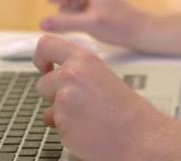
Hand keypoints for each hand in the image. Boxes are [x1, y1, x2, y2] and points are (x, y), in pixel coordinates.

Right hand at [30, 0, 145, 45]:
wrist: (139, 31)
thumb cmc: (120, 25)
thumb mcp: (90, 24)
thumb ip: (64, 23)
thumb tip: (41, 23)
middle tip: (68, 11)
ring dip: (64, 9)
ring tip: (80, 20)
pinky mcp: (91, 4)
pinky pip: (72, 6)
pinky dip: (71, 15)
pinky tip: (84, 24)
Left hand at [33, 35, 171, 160]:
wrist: (140, 136)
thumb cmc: (126, 109)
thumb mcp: (102, 76)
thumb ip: (77, 72)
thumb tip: (53, 78)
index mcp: (83, 59)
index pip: (45, 45)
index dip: (40, 57)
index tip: (44, 67)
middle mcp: (71, 76)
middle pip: (42, 84)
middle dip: (53, 95)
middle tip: (77, 102)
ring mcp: (64, 101)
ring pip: (49, 109)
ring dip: (62, 115)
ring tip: (89, 117)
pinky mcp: (62, 124)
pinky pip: (56, 127)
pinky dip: (68, 130)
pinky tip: (88, 129)